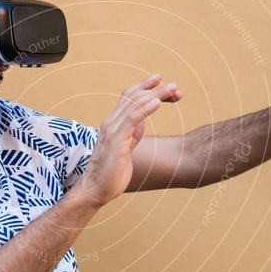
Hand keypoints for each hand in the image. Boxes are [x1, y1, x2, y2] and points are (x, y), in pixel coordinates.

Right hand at [74, 74, 181, 207]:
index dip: (144, 87)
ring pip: (134, 104)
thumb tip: (140, 124)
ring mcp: (112, 131)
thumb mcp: (124, 152)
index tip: (161, 80)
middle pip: (134, 97)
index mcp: (113, 125)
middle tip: (175, 86)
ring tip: (173, 89)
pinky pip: (131, 119)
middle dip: (156, 89)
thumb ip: (131, 136)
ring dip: (156, 95)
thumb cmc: (109, 174)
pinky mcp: (116, 142)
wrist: (95, 190)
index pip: (128, 98)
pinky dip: (145, 109)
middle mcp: (111, 124)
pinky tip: (158, 103)